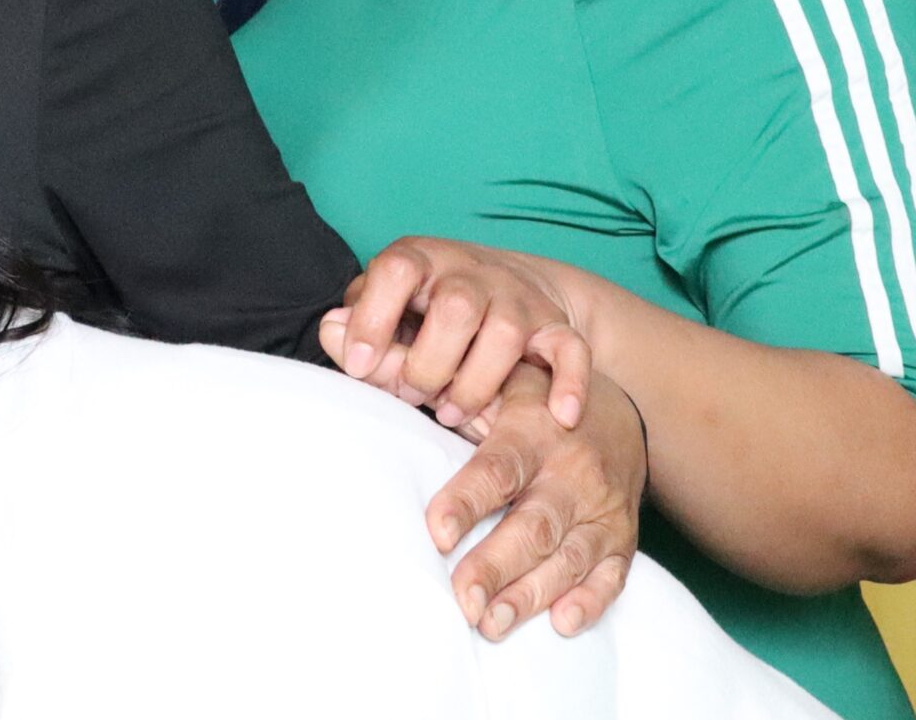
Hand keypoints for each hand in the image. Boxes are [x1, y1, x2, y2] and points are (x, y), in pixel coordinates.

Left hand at [327, 235, 592, 429]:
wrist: (511, 284)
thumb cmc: (429, 306)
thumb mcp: (389, 305)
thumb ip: (359, 322)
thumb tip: (330, 329)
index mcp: (420, 259)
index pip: (395, 270)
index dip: (373, 318)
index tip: (361, 367)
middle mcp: (470, 272)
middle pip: (455, 307)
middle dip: (430, 364)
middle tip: (414, 396)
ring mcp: (516, 297)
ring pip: (505, 333)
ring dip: (476, 383)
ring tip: (452, 415)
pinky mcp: (553, 326)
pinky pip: (570, 349)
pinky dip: (567, 382)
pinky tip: (559, 414)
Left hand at [423, 365, 644, 640]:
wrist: (613, 410)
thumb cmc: (521, 394)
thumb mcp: (475, 374)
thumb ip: (403, 363)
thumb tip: (329, 329)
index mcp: (530, 427)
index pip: (497, 468)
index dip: (467, 500)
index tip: (434, 530)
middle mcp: (571, 468)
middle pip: (533, 523)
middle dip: (496, 565)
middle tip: (462, 600)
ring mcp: (601, 506)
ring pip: (569, 556)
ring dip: (532, 594)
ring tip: (491, 623)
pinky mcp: (623, 536)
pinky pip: (613, 574)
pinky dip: (591, 600)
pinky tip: (562, 622)